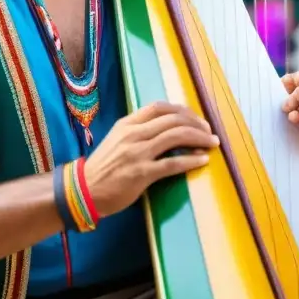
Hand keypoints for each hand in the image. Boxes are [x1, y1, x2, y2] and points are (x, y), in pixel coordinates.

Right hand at [84, 102, 218, 216]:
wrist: (86, 190)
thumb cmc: (104, 166)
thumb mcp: (118, 139)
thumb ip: (138, 131)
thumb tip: (165, 128)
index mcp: (128, 124)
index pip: (160, 107)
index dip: (183, 110)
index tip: (196, 118)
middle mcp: (134, 134)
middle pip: (173, 120)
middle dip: (197, 124)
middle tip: (209, 132)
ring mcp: (138, 153)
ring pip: (176, 137)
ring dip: (199, 138)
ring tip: (212, 143)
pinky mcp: (142, 173)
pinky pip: (172, 164)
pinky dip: (191, 160)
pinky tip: (203, 160)